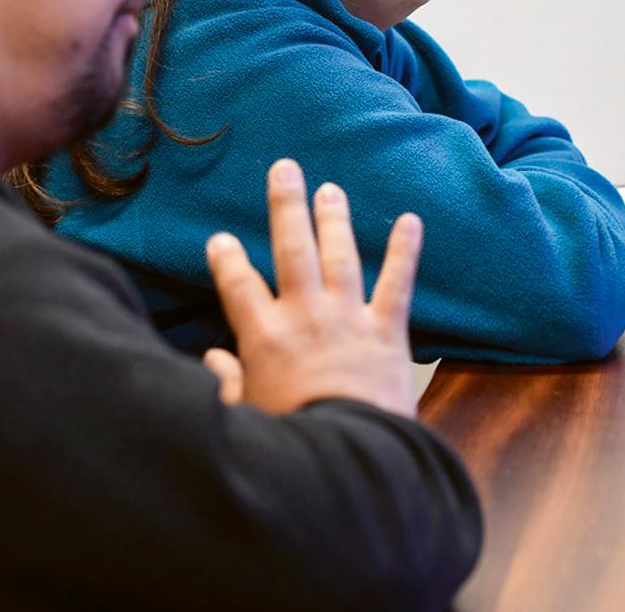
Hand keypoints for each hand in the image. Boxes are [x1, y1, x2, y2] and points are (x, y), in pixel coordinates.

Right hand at [202, 159, 422, 418]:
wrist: (351, 456)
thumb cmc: (295, 442)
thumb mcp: (246, 417)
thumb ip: (227, 384)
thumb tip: (213, 361)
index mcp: (264, 337)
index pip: (238, 285)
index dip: (226, 259)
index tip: (220, 238)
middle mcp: (305, 316)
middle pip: (291, 249)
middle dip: (286, 206)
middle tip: (284, 169)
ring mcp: (349, 319)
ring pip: (340, 255)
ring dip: (335, 219)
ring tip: (331, 188)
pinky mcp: (387, 331)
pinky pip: (397, 283)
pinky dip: (405, 251)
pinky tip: (411, 220)